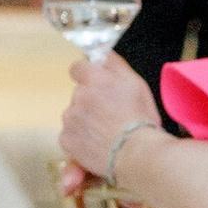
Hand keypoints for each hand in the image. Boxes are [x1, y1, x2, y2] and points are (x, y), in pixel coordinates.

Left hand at [57, 48, 160, 195]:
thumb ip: (115, 64)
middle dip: (91, 102)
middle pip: (79, 94)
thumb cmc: (141, 120)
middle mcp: (78, 95)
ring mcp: (70, 118)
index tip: (97, 86)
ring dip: (87, 122)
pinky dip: (82, 140)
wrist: (137, 154)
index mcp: (95, 78)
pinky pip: (71, 136)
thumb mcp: (136, 84)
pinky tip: (100, 145)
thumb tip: (102, 53)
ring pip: (75, 115)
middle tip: (112, 115)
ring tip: (108, 133)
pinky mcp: (66, 139)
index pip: (78, 68)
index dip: (87, 76)